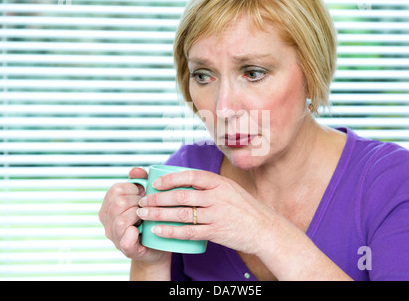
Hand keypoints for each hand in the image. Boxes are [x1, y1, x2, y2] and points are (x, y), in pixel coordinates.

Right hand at [98, 167, 170, 264]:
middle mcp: (107, 221)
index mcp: (109, 205)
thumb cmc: (151, 216)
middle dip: (138, 202)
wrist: (157, 243)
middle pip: (118, 203)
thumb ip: (140, 181)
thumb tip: (136, 170)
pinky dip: (133, 234)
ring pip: (120, 220)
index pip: (116, 190)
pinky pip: (125, 241)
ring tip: (147, 216)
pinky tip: (141, 230)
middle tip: (148, 206)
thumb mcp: (145, 196)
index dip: (134, 189)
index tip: (144, 195)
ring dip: (138, 216)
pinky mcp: (126, 249)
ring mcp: (114, 236)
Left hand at [137, 169, 276, 255]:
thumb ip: (210, 186)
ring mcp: (217, 215)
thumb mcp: (230, 189)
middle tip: (143, 201)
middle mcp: (217, 197)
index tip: (155, 183)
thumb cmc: (245, 208)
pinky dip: (171, 231)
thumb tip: (186, 182)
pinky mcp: (216, 232)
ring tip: (144, 214)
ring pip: (181, 213)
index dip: (170, 178)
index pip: (190, 176)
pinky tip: (158, 231)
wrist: (264, 228)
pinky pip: (189, 232)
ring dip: (159, 214)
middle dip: (158, 198)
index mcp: (220, 183)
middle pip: (181, 196)